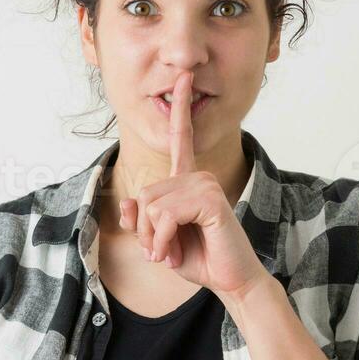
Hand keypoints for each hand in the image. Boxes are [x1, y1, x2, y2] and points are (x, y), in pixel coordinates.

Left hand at [117, 71, 268, 297]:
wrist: (230, 281)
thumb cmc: (199, 258)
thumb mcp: (158, 240)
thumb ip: (140, 221)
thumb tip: (128, 204)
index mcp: (187, 180)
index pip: (182, 137)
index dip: (180, 107)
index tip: (184, 78)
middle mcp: (198, 176)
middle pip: (145, 193)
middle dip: (146, 230)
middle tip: (164, 251)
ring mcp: (205, 185)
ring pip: (152, 206)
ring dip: (154, 239)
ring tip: (172, 253)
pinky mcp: (210, 199)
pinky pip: (165, 216)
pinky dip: (163, 240)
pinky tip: (176, 254)